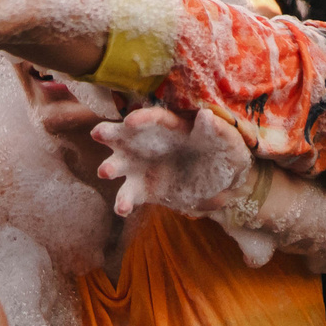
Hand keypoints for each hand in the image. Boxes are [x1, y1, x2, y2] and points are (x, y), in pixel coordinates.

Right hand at [90, 105, 254, 217]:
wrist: (226, 183)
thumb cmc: (225, 152)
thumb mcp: (227, 140)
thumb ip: (216, 130)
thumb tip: (206, 116)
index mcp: (171, 128)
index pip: (154, 119)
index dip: (142, 118)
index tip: (131, 121)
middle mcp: (150, 145)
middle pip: (124, 135)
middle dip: (109, 133)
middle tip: (97, 133)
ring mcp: (143, 168)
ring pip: (120, 165)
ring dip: (110, 167)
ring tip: (106, 172)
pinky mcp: (144, 190)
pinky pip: (129, 195)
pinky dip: (124, 202)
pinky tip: (123, 208)